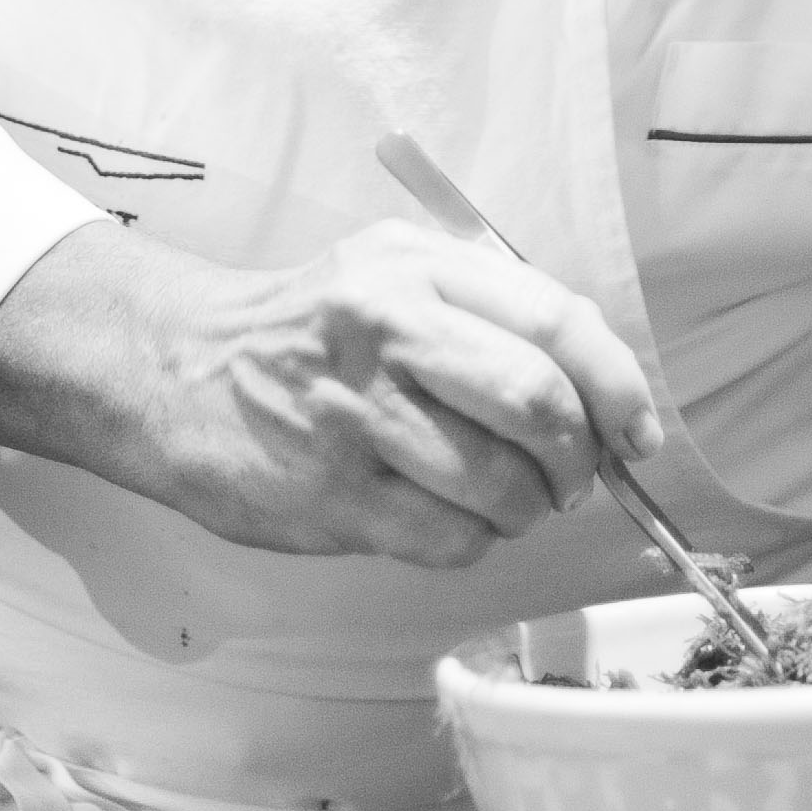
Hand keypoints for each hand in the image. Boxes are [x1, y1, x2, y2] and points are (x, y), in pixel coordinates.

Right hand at [0, 216, 662, 570]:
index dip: (618, 387)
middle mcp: (386, 331)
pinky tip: (446, 517)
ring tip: (506, 499)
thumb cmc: (311, 328)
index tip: (635, 433)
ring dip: (526, 509)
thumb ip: (495, 310)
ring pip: (500, 485)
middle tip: (572, 477)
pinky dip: (473, 542)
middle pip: (538, 402)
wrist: (176, 369)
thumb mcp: (396, 271)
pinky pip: (448, 540)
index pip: (557, 322)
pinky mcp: (328, 496)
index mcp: (417, 268)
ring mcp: (354, 418)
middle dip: (578, 457)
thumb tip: (604, 391)